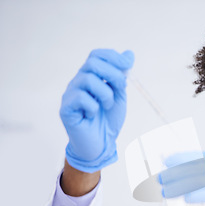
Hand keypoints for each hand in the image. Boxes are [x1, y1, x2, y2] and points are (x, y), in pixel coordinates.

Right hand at [60, 49, 133, 172]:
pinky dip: (94, 107)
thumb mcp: (120, 96)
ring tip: (107, 106)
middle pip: (92, 63)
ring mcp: (70, 94)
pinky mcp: (66, 108)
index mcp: (91, 77)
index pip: (96, 55)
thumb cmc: (108, 120)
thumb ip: (122, 76)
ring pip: (88, 79)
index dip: (113, 57)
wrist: (101, 144)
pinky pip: (82, 98)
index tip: (128, 65)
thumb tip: (129, 53)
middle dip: (113, 74)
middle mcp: (78, 82)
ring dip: (106, 94)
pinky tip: (92, 116)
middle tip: (121, 89)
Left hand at [158, 152, 204, 205]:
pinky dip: (198, 195)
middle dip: (177, 172)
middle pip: (199, 167)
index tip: (166, 159)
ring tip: (166, 190)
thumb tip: (187, 175)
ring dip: (181, 185)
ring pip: (202, 180)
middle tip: (161, 178)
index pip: (202, 156)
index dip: (183, 157)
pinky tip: (186, 198)